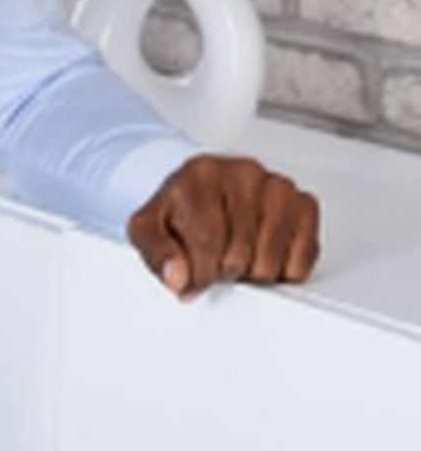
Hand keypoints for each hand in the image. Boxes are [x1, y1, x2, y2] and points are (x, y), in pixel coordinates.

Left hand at [127, 155, 319, 297]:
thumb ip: (155, 254)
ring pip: (271, 260)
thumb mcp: (147, 229)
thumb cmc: (177, 211)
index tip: (191, 279)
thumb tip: (177, 278)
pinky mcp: (304, 203)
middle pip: (240, 253)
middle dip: (223, 272)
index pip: (207, 240)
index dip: (200, 273)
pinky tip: (261, 253)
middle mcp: (244, 172)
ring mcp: (277, 186)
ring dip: (251, 272)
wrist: (198, 191)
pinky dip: (283, 269)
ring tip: (235, 256)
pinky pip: (303, 255)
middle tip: (214, 262)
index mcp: (202, 173)